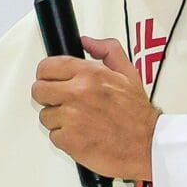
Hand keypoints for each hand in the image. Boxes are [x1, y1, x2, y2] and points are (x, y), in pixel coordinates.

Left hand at [33, 35, 157, 180]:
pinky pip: (53, 136)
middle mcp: (78, 93)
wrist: (148, 145)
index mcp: (90, 75)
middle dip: (49, 96)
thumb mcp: (128, 74)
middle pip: (39, 90)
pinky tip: (81, 135)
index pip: (47, 66)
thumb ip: (108, 51)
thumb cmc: (137, 115)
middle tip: (64, 102)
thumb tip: (87, 41)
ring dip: (58, 120)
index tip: (51, 79)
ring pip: (45, 115)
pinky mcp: (68, 140)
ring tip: (79, 121)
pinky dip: (65, 138)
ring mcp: (71, 117)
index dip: (47, 74)